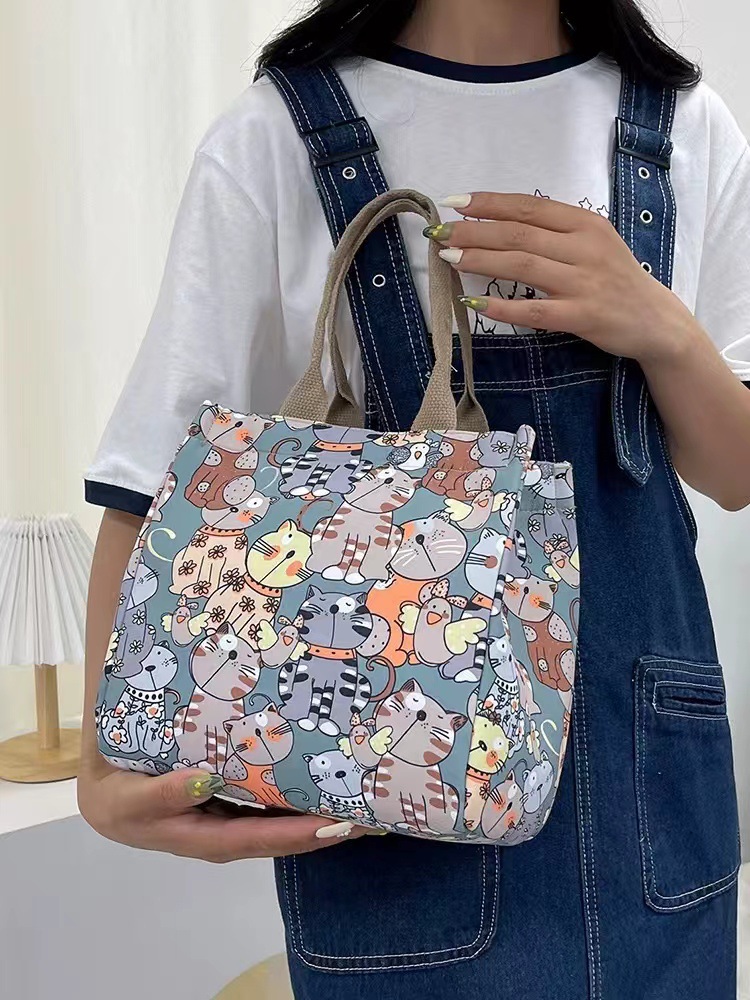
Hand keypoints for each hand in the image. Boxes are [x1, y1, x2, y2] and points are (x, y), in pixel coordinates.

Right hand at [77, 764, 368, 862]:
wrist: (107, 789)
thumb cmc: (119, 797)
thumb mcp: (128, 801)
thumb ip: (161, 794)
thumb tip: (204, 779)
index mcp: (206, 840)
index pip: (261, 839)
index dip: (301, 835)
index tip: (339, 825)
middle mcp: (228, 831)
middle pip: (283, 833)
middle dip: (326, 826)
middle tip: (370, 812)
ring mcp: (233, 814)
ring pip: (282, 814)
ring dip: (320, 806)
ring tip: (360, 791)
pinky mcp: (234, 796)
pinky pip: (271, 794)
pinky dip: (299, 787)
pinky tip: (324, 771)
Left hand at [426, 192, 698, 363]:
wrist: (655, 320)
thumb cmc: (614, 279)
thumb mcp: (592, 243)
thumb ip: (554, 232)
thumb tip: (499, 225)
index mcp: (585, 224)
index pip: (529, 206)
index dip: (489, 203)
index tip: (454, 201)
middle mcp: (584, 248)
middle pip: (520, 233)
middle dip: (475, 231)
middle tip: (440, 233)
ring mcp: (583, 283)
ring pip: (524, 265)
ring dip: (482, 259)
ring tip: (450, 257)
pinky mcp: (582, 316)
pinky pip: (535, 310)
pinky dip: (503, 306)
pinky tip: (475, 302)